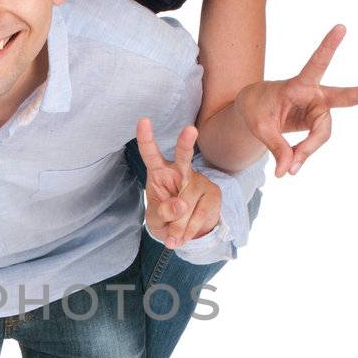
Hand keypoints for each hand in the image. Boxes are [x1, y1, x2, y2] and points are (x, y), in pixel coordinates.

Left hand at [137, 120, 221, 249]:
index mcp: (159, 172)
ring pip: (188, 202)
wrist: (186, 233)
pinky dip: (190, 230)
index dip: (146, 138)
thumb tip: (180, 205)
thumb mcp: (156, 221)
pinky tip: (184, 236)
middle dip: (186, 143)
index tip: (143, 121)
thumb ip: (162, 213)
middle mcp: (180, 171)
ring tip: (173, 236)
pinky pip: (200, 214)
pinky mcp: (213, 193)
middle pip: (183, 156)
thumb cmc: (165, 219)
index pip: (150, 153)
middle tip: (190, 130)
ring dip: (178, 226)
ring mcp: (198, 180)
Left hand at [234, 25, 357, 177]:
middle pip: (348, 97)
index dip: (328, 47)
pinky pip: (316, 141)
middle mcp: (315, 94)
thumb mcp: (259, 127)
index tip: (341, 27)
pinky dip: (305, 154)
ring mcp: (319, 109)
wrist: (256, 109)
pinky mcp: (318, 121)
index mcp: (298, 84)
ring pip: (322, 134)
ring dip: (307, 151)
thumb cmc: (256, 109)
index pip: (316, 64)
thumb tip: (289, 170)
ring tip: (289, 169)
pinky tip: (292, 165)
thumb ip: (276, 147)